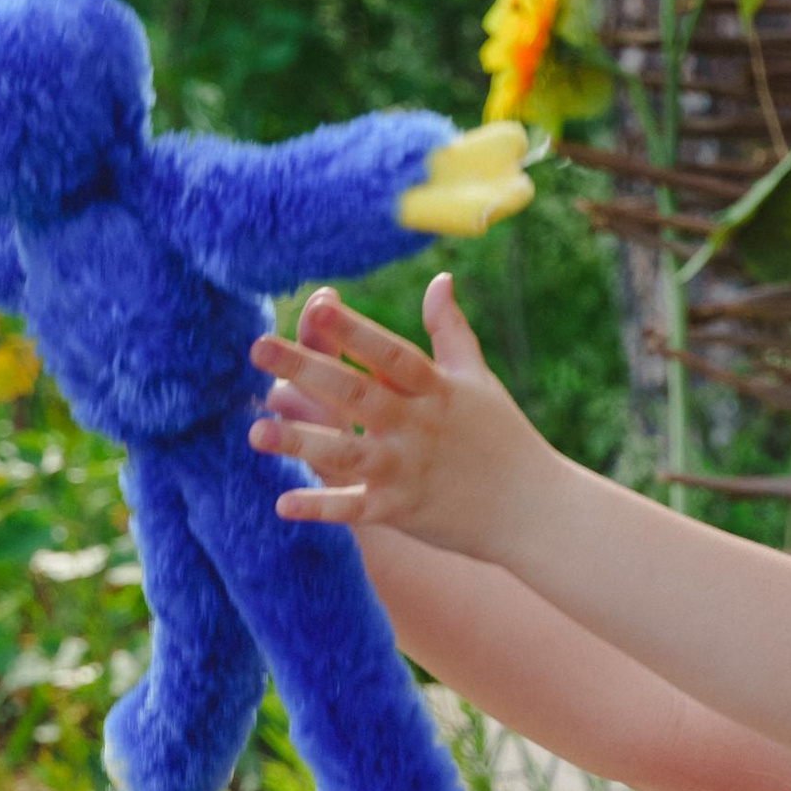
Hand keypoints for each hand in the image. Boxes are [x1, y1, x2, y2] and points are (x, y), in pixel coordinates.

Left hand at [249, 276, 557, 556]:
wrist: (535, 510)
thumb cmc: (504, 439)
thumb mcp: (479, 381)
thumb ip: (451, 331)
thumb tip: (440, 280)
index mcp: (437, 390)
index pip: (390, 353)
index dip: (355, 331)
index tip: (317, 305)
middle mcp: (419, 426)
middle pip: (357, 392)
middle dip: (307, 369)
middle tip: (257, 345)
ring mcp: (409, 470)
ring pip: (348, 452)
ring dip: (301, 441)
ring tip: (254, 430)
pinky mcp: (404, 511)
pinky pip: (357, 508)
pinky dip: (323, 506)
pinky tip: (282, 503)